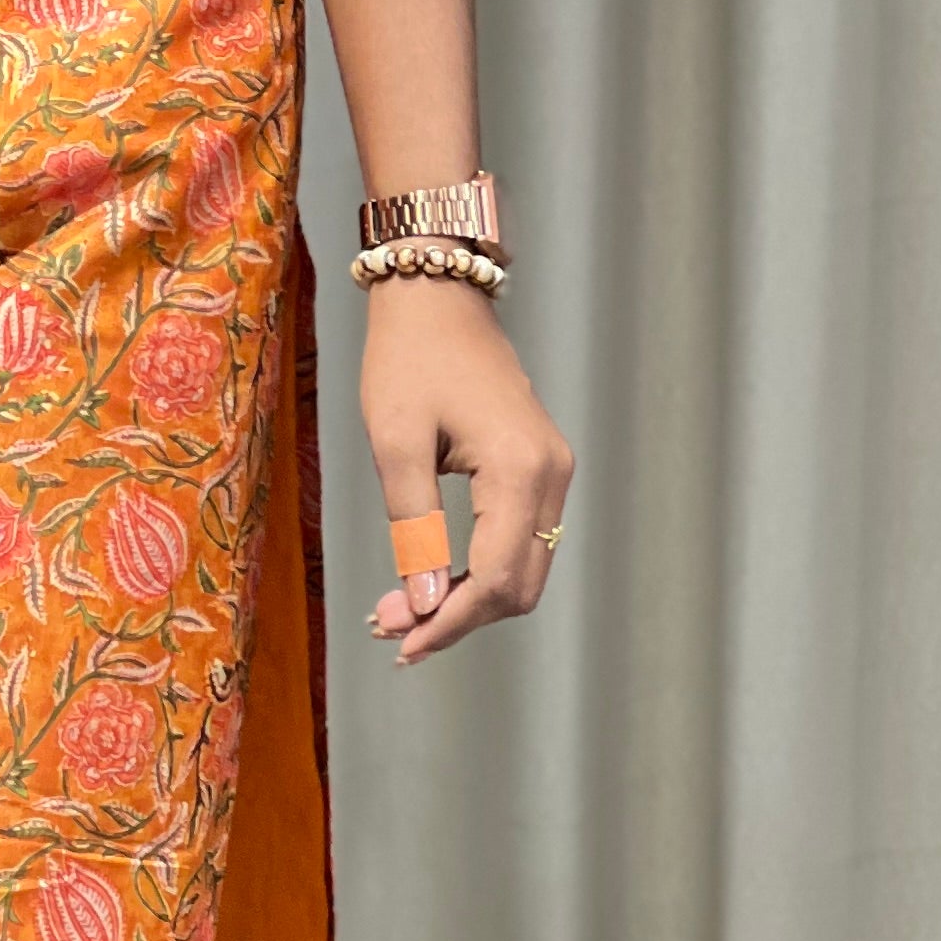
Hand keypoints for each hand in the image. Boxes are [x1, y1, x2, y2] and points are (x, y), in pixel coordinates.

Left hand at [359, 278, 572, 665]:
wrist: (435, 296)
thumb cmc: (407, 358)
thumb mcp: (395, 443)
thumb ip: (414, 527)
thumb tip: (423, 604)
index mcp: (519, 468)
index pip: (494, 579)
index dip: (448, 622)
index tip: (399, 644)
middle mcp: (550, 474)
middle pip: (517, 586)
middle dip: (456, 616)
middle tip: (389, 626)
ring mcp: (552, 470)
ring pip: (522, 569)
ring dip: (466, 598)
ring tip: (400, 609)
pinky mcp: (540, 467)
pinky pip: (520, 539)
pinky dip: (479, 568)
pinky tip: (431, 577)